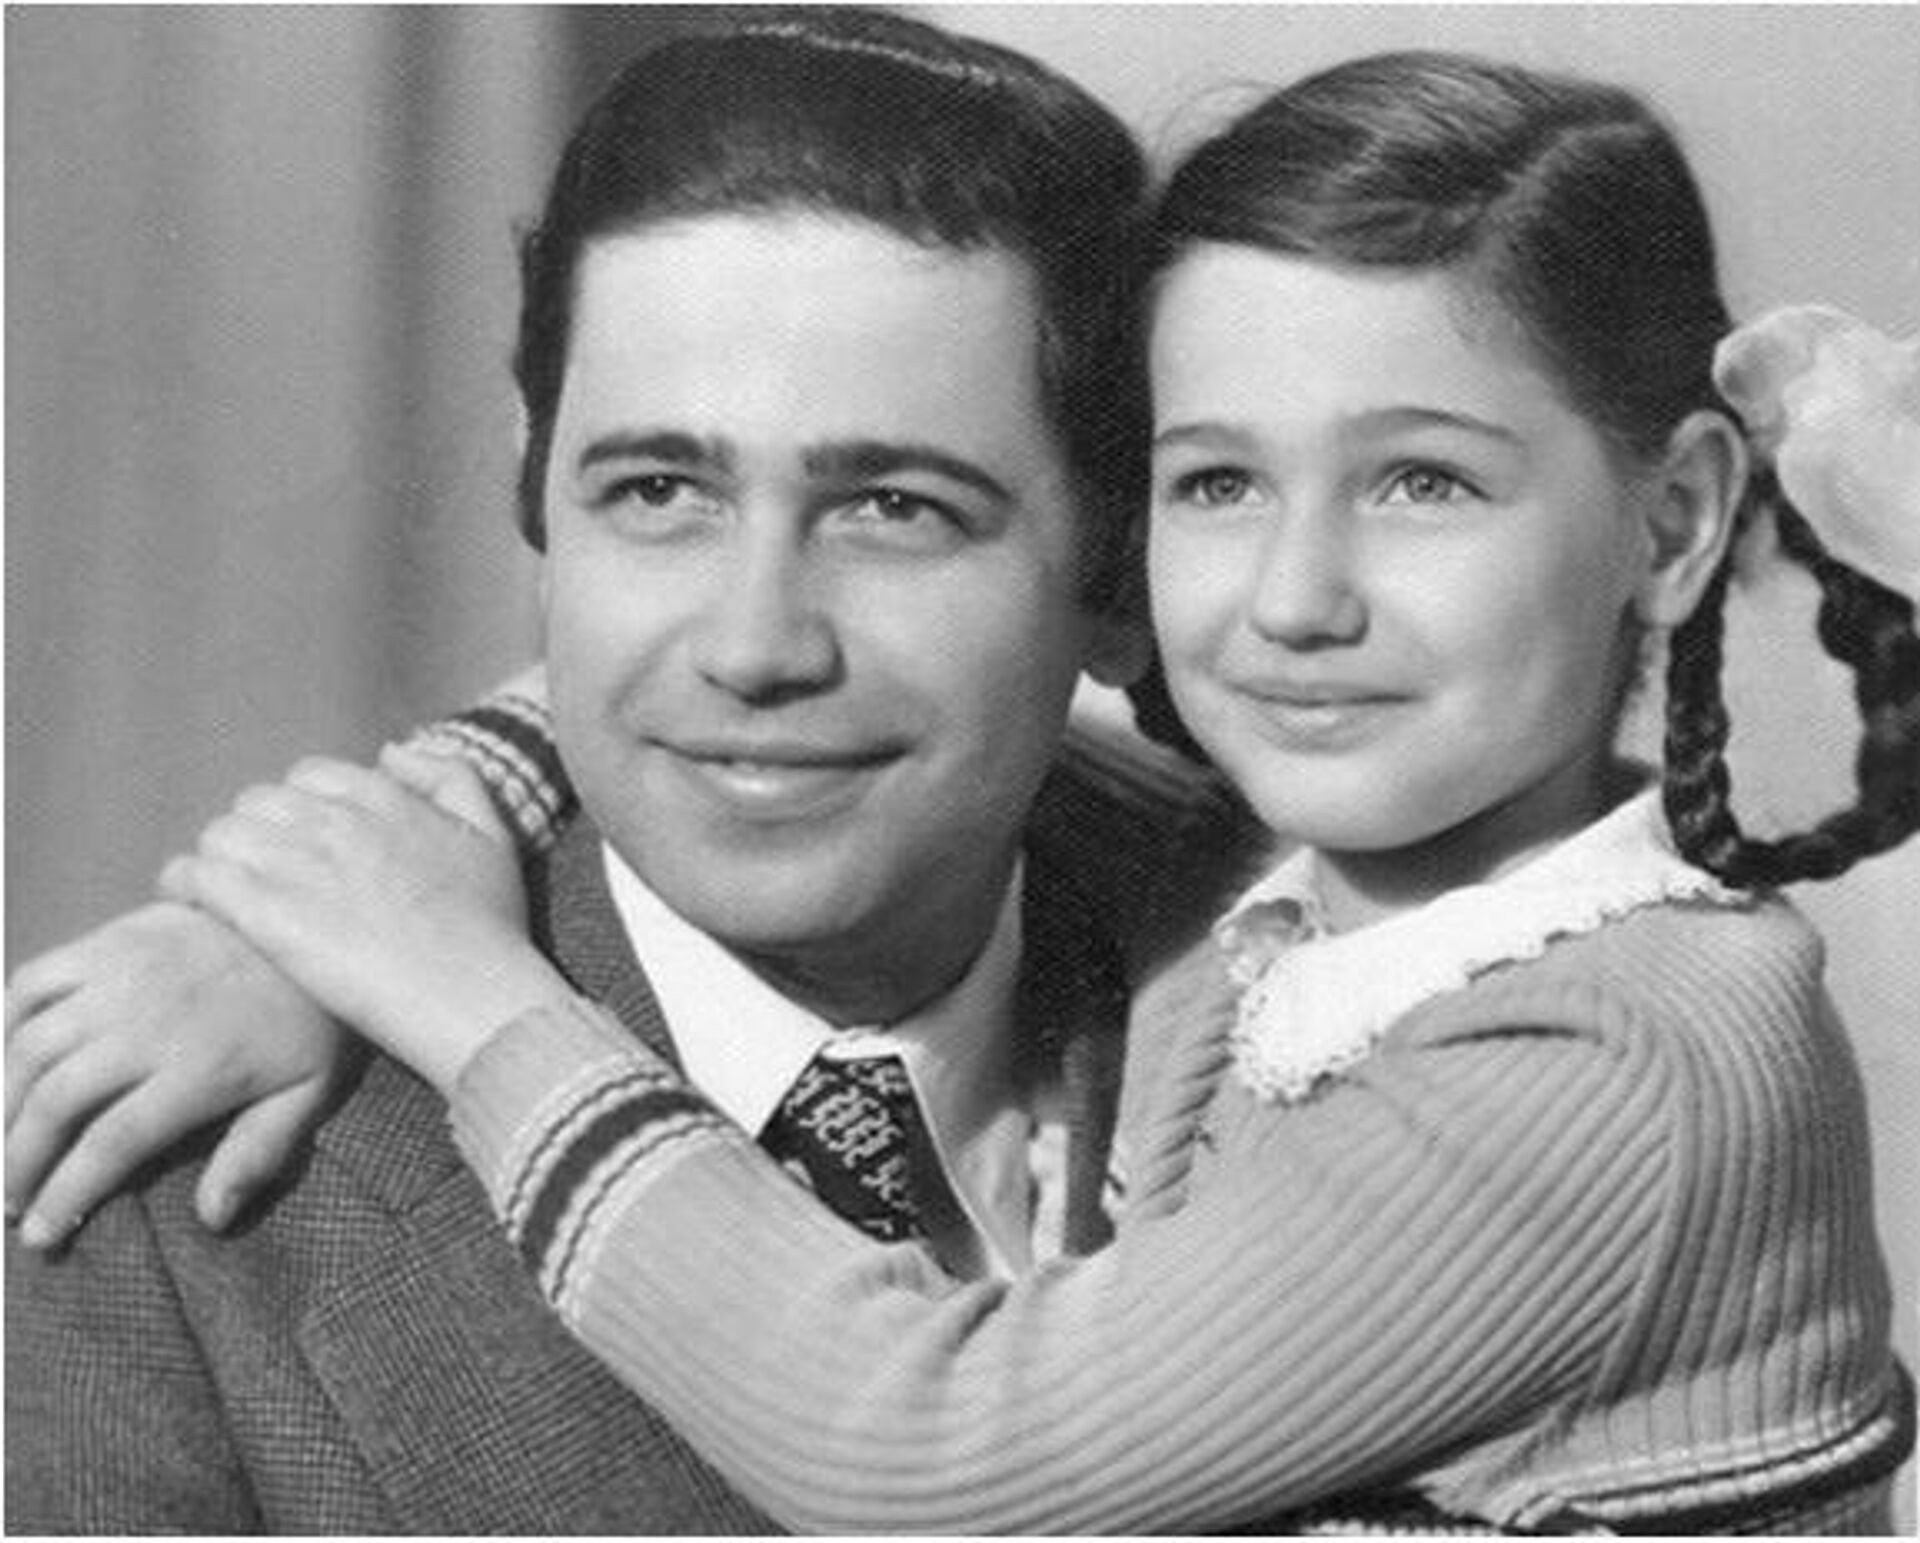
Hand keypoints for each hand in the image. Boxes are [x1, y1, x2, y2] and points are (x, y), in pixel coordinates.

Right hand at [6, 902, 353, 1246]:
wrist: (317, 922)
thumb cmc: (314, 1018)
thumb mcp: (311, 1090)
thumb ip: (261, 1152)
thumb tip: (213, 1216)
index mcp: (199, 1069)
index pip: (110, 1144)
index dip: (64, 1195)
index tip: (36, 1236)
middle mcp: (148, 1024)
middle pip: (55, 1102)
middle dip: (17, 1161)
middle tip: (7, 1201)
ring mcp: (122, 976)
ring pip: (29, 1048)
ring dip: (0, 1103)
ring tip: (0, 1145)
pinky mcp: (110, 939)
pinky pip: (31, 981)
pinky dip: (1, 1024)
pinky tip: (3, 1064)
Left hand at [161, 747, 570, 1092]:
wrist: (477, 1000)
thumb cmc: (492, 931)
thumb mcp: (494, 836)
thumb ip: (450, 776)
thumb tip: (387, 751)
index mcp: (385, 798)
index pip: (309, 777)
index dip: (302, 811)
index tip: (304, 848)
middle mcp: (338, 820)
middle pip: (257, 803)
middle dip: (256, 835)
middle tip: (262, 879)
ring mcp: (299, 865)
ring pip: (221, 835)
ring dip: (218, 861)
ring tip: (223, 898)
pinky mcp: (269, 916)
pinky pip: (197, 876)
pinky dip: (185, 886)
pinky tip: (193, 908)